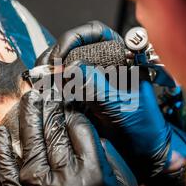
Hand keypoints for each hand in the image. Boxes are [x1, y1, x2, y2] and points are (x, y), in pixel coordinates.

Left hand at [0, 90, 137, 185]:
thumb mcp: (125, 185)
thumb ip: (108, 155)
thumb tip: (87, 131)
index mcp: (95, 174)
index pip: (79, 129)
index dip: (73, 112)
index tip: (69, 103)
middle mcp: (67, 180)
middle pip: (54, 132)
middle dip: (50, 107)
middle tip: (46, 91)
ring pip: (31, 144)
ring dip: (28, 118)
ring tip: (28, 99)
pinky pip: (7, 171)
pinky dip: (2, 149)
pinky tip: (1, 131)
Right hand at [37, 21, 185, 185]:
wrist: (145, 152)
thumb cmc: (144, 126)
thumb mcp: (120, 104)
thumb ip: (96, 85)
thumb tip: (70, 68)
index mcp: (122, 56)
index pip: (95, 33)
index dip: (75, 38)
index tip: (61, 55)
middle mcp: (105, 65)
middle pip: (74, 48)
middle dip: (56, 55)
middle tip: (46, 70)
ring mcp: (92, 80)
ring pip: (65, 66)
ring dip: (50, 71)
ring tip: (41, 82)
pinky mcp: (82, 96)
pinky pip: (63, 86)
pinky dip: (50, 88)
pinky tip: (43, 93)